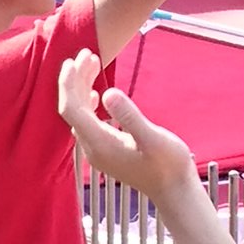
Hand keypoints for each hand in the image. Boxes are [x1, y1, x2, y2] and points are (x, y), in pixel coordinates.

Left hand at [58, 50, 196, 204]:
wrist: (174, 191)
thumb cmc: (169, 165)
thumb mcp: (153, 138)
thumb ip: (130, 116)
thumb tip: (108, 93)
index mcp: (99, 143)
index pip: (71, 109)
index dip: (69, 83)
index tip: (75, 59)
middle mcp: (92, 148)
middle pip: (72, 109)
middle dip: (75, 79)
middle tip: (87, 52)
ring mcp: (97, 152)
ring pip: (79, 114)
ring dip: (82, 88)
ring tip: (93, 63)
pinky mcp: (105, 151)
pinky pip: (86, 122)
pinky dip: (87, 102)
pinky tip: (95, 93)